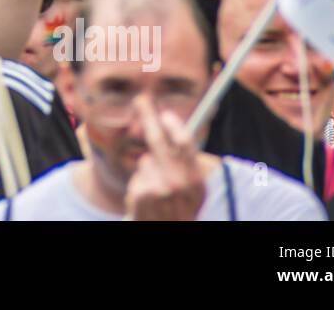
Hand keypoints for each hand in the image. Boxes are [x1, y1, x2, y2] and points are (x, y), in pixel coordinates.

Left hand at [124, 95, 205, 220]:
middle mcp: (181, 183)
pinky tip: (146, 200)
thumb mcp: (192, 191)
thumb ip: (186, 166)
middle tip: (141, 100)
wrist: (169, 233)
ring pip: (145, 161)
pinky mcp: (143, 194)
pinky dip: (138, 185)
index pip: (186, 143)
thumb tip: (173, 128)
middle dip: (149, 116)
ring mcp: (161, 189)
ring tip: (155, 191)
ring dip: (147, 171)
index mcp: (197, 180)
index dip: (174, 125)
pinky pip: (136, 176)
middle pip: (159, 139)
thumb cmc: (178, 210)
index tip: (165, 114)